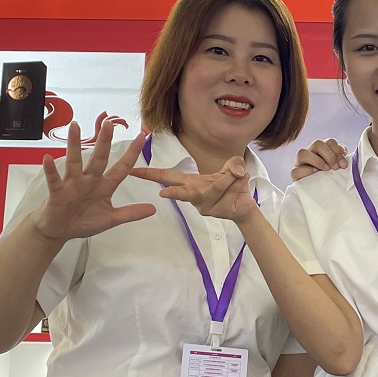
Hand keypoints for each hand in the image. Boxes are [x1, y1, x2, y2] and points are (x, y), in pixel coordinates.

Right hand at [31, 121, 155, 242]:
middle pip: (99, 158)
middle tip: (108, 123)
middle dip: (104, 141)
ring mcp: (72, 184)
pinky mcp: (57, 192)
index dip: (131, 153)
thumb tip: (153, 209)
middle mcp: (89, 180)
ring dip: (74, 144)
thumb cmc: (84, 221)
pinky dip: (50, 170)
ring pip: (74, 161)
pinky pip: (54, 179)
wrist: (60, 231)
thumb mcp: (111, 219)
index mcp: (105, 186)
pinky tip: (48, 158)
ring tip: (75, 126)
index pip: (121, 167)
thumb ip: (130, 213)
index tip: (140, 137)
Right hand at [129, 156, 256, 223]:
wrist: (245, 206)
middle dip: (173, 192)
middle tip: (162, 193)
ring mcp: (205, 206)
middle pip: (182, 193)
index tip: (131, 170)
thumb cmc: (232, 186)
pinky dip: (237, 184)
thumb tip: (236, 169)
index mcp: (191, 183)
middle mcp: (195, 196)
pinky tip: (243, 179)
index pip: (167, 177)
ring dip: (226, 179)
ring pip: (212, 189)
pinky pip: (226, 196)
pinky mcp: (217, 212)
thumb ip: (233, 164)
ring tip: (237, 172)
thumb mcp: (232, 168)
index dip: (149, 174)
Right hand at [290, 138, 347, 181]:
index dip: (338, 151)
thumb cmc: (331, 179)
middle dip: (329, 155)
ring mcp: (300, 162)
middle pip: (318, 143)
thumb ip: (341, 162)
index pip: (330, 142)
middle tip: (335, 167)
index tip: (344, 164)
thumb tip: (344, 162)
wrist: (320, 194)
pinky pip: (296, 170)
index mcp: (323, 150)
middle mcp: (311, 152)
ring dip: (317, 161)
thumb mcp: (337, 168)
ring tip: (326, 170)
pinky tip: (315, 174)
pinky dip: (306, 171)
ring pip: (302, 152)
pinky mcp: (295, 174)